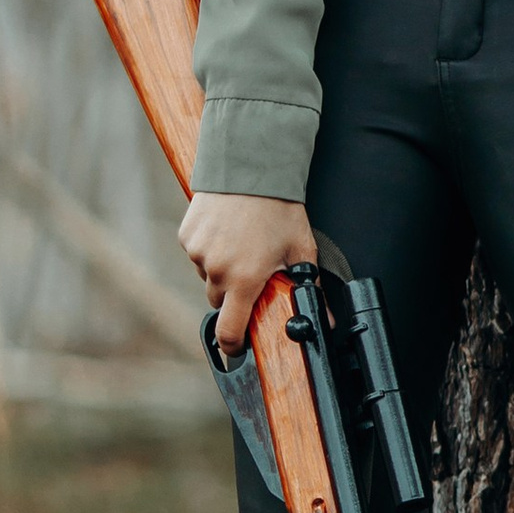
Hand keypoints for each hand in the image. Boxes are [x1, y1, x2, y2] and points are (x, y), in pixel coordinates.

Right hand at [179, 190, 317, 354]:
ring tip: (242, 243)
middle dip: (234, 294)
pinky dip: (210, 249)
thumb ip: (308, 287)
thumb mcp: (301, 248)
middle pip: (219, 300)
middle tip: (252, 271)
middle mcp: (216, 270)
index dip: (234, 345)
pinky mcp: (187, 235)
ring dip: (221, 269)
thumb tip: (326, 320)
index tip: (238, 346)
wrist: (251, 166)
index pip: (230, 331)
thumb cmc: (279, 207)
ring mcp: (198, 252)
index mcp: (245, 279)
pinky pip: (197, 253)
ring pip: (208, 275)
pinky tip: (228, 230)